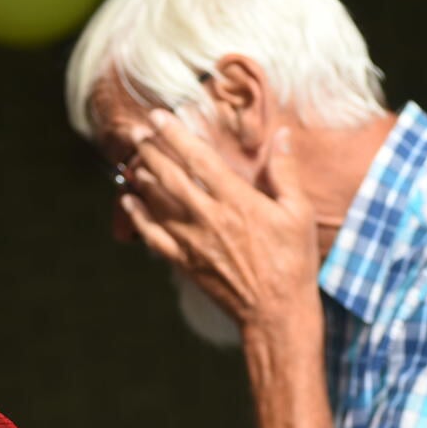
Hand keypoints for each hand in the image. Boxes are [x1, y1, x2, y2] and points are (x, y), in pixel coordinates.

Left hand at [120, 111, 320, 338]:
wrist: (275, 311)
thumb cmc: (292, 261)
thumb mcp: (298, 212)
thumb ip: (285, 172)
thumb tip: (281, 135)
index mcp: (237, 201)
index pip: (199, 159)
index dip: (176, 135)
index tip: (159, 116)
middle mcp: (209, 218)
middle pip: (171, 177)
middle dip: (151, 151)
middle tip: (137, 132)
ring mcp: (192, 242)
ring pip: (158, 203)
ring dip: (142, 179)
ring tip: (131, 159)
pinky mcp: (184, 262)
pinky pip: (153, 236)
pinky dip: (138, 217)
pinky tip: (128, 202)